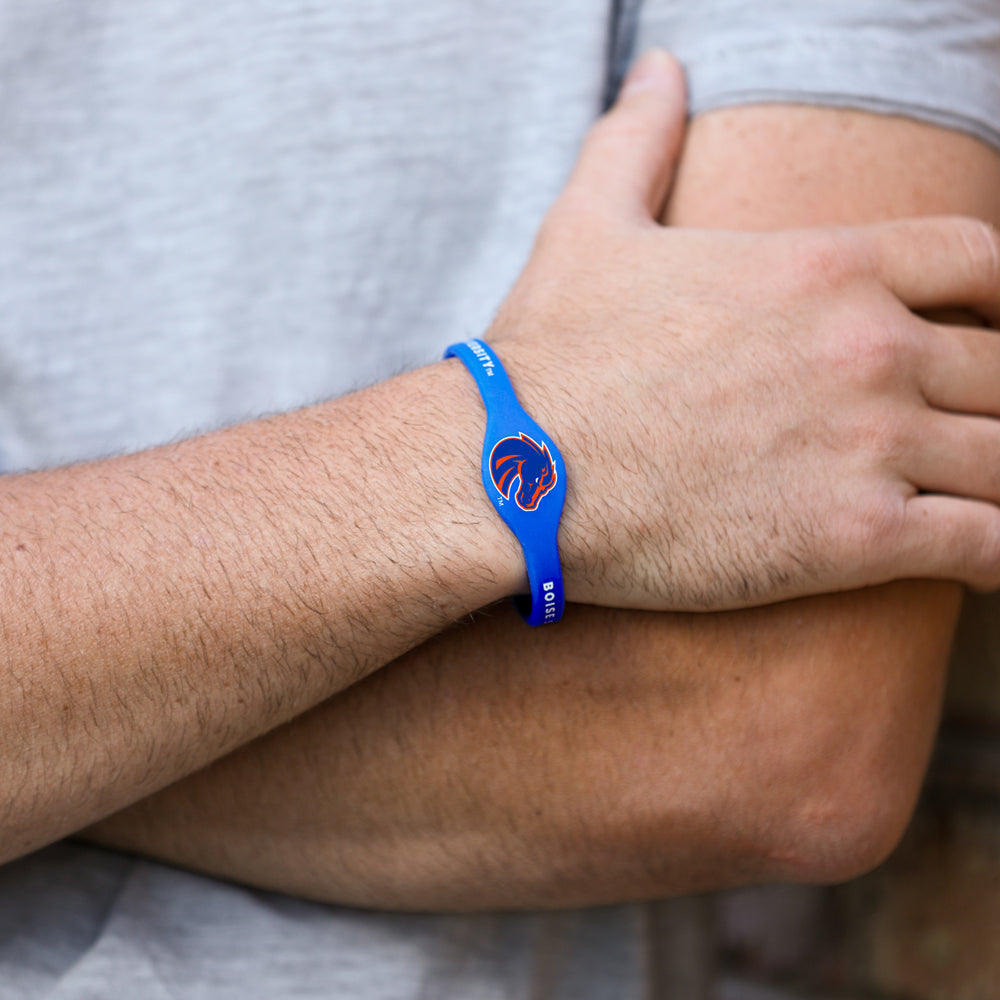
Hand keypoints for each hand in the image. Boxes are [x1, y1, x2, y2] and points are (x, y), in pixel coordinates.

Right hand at [487, 50, 999, 610]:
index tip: (983, 331)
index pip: (978, 260)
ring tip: (977, 493)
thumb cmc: (549, 358)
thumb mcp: (589, 226)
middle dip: (996, 398)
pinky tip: (987, 565)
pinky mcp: (850, 537)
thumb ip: (639, 141)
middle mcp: (865, 346)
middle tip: (963, 429)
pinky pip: (986, 544)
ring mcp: (866, 441)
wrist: (510, 469)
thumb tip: (659, 66)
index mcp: (822, 267)